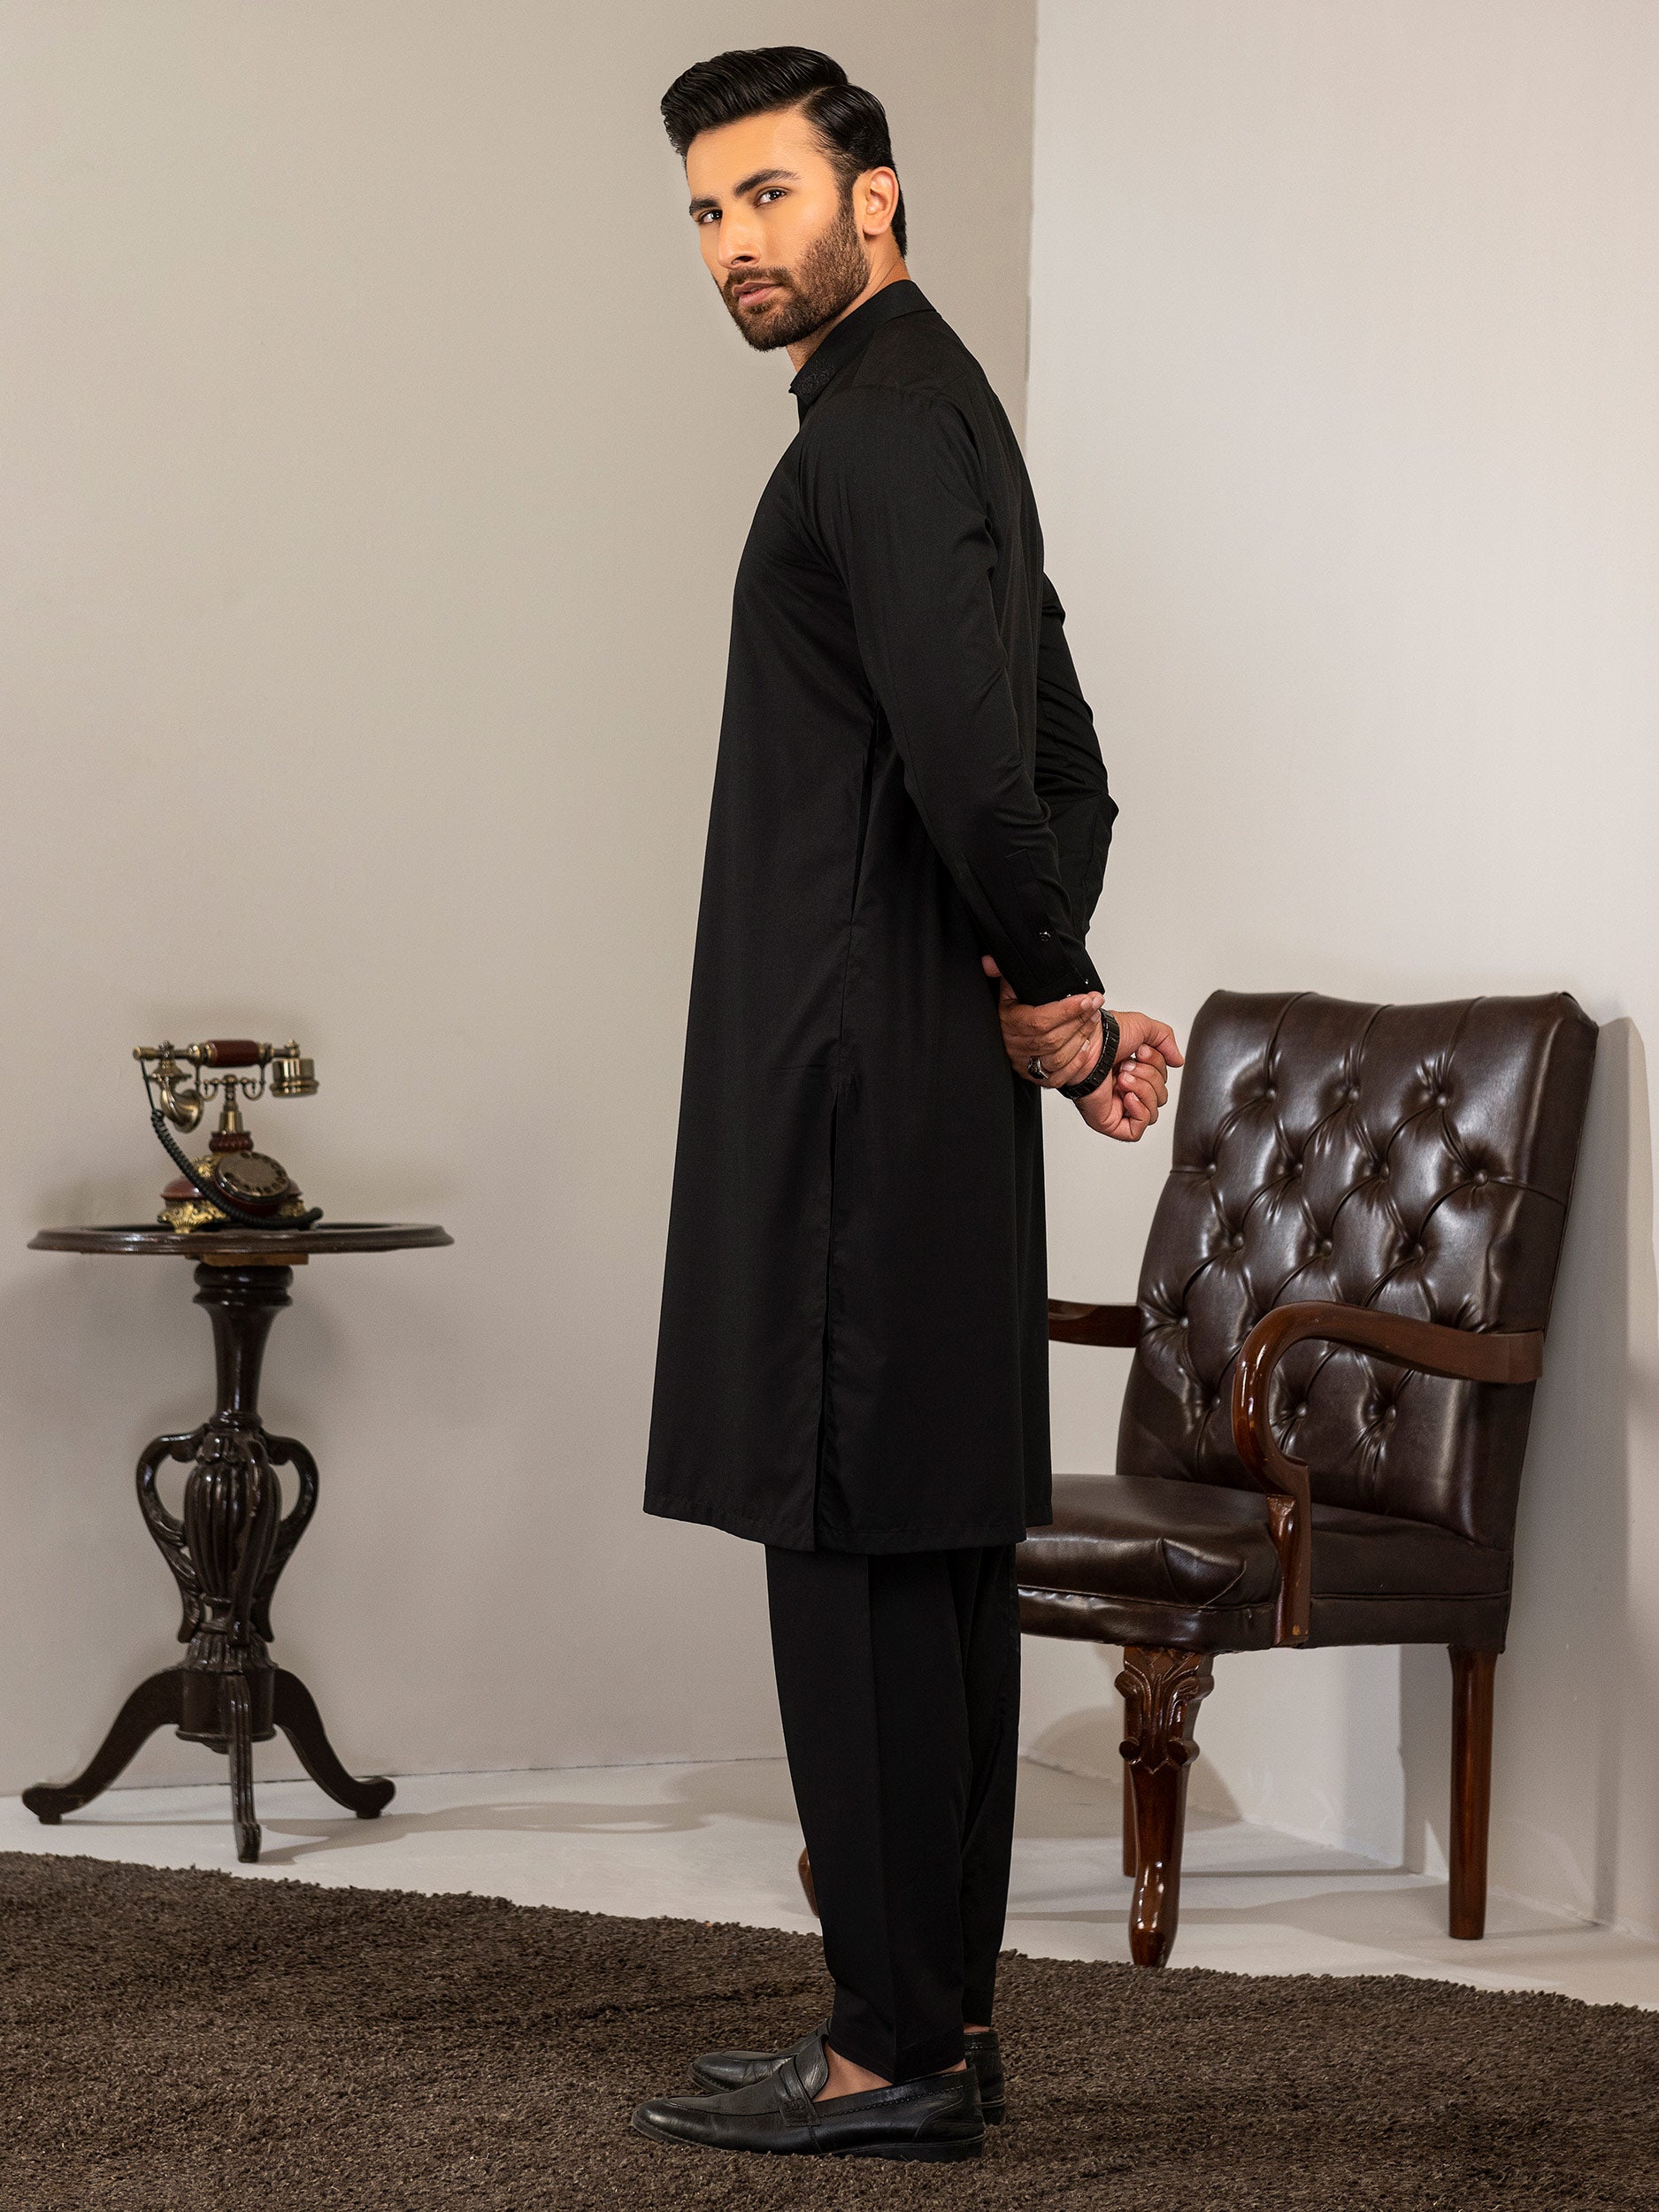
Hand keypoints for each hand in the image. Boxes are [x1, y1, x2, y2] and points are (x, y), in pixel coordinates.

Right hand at [981, 956, 1102, 1086]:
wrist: (1011, 1032)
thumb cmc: (1013, 1008)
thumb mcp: (1008, 987)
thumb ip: (1002, 971)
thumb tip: (990, 962)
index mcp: (1008, 1023)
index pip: (1038, 1021)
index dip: (1065, 1011)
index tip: (1085, 998)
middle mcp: (1015, 1046)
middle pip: (1051, 1039)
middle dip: (1079, 1020)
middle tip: (1095, 1003)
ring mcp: (1025, 1064)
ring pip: (1057, 1057)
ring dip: (1081, 1036)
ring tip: (1094, 1017)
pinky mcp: (1036, 1077)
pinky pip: (1059, 1076)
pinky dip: (1076, 1061)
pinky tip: (1087, 1044)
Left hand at [1073, 1014, 1182, 1142]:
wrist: (1087, 1045)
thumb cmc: (1106, 1035)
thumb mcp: (1144, 1027)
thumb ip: (1166, 1040)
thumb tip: (1179, 1061)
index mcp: (1132, 1071)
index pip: (1162, 1080)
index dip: (1157, 1065)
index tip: (1140, 1051)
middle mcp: (1125, 1089)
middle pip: (1160, 1096)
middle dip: (1149, 1077)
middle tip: (1127, 1065)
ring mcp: (1118, 1107)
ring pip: (1153, 1113)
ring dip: (1143, 1091)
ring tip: (1123, 1078)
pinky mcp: (1109, 1122)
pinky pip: (1137, 1131)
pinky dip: (1139, 1112)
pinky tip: (1128, 1096)